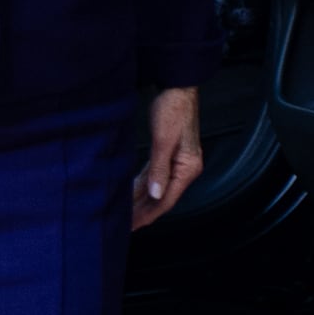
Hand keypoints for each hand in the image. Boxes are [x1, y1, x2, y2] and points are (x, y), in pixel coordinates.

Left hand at [133, 87, 203, 229]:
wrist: (177, 88)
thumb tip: (155, 194)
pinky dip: (143, 185)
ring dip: (142, 200)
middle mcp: (184, 169)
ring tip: (126, 213)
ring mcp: (177, 162)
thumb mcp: (163, 141)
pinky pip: (155, 176)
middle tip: (126, 225)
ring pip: (157, 187)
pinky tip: (132, 193)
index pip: (166, 199)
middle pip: (162, 196)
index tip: (134, 225)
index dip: (149, 214)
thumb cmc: (173, 110)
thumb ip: (159, 169)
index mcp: (187, 168)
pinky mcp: (169, 154)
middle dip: (144, 211)